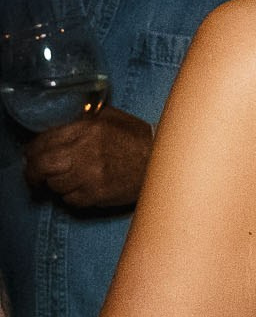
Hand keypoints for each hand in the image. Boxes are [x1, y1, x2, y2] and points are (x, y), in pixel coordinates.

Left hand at [23, 107, 151, 208]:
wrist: (164, 161)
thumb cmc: (137, 138)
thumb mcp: (110, 117)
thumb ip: (83, 118)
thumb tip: (56, 125)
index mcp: (88, 128)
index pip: (44, 141)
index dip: (32, 150)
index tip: (30, 155)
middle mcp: (87, 151)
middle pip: (43, 165)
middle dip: (34, 172)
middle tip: (34, 175)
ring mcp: (92, 175)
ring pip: (55, 185)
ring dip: (57, 183)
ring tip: (68, 178)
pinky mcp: (98, 194)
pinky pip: (71, 199)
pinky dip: (73, 195)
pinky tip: (84, 187)